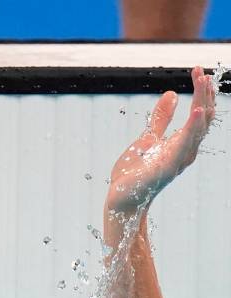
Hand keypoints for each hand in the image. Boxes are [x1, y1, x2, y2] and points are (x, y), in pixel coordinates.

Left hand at [105, 66, 214, 215]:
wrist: (121, 198)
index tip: (198, 71)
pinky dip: (192, 127)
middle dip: (204, 94)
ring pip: (197, 129)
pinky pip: (184, 145)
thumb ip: (161, 119)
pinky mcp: (167, 167)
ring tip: (203, 82)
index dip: (202, 92)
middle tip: (202, 72)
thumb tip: (171, 94)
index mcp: (182, 144)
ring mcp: (178, 160)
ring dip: (202, 103)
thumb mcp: (147, 139)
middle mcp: (186, 152)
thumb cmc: (135, 172)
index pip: (200, 114)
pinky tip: (196, 111)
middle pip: (203, 119)